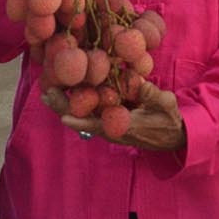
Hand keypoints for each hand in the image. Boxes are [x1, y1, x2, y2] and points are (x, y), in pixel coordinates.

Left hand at [55, 82, 184, 151]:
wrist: (173, 135)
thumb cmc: (169, 120)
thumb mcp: (166, 105)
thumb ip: (153, 95)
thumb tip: (139, 83)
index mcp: (124, 127)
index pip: (98, 125)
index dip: (80, 121)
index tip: (64, 116)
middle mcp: (111, 128)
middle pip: (82, 119)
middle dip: (64, 107)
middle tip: (46, 94)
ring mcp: (109, 124)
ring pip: (82, 115)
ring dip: (65, 104)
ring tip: (47, 92)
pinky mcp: (109, 119)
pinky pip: (89, 111)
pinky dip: (77, 101)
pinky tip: (66, 90)